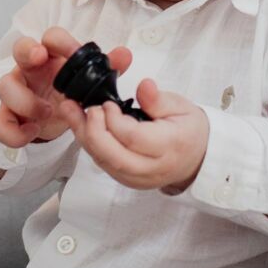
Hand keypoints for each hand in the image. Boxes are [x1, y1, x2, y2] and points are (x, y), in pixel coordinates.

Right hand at [0, 27, 132, 149]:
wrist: (51, 120)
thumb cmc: (67, 93)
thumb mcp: (88, 83)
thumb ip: (106, 69)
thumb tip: (124, 55)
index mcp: (51, 57)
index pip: (50, 37)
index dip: (59, 40)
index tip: (71, 50)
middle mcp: (29, 69)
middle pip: (18, 48)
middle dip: (27, 50)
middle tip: (39, 57)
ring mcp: (15, 92)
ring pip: (5, 87)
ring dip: (25, 100)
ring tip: (47, 112)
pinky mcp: (8, 117)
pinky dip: (14, 132)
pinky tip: (33, 132)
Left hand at [56, 78, 207, 192]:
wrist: (196, 158)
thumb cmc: (188, 130)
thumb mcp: (182, 107)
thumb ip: (159, 99)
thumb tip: (144, 86)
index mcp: (170, 146)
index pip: (132, 137)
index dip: (114, 120)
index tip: (107, 104)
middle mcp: (152, 167)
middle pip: (112, 156)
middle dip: (92, 130)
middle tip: (83, 107)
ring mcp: (138, 178)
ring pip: (103, 162)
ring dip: (84, 136)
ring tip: (71, 112)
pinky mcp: (127, 180)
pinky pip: (103, 164)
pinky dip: (90, 144)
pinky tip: (82, 126)